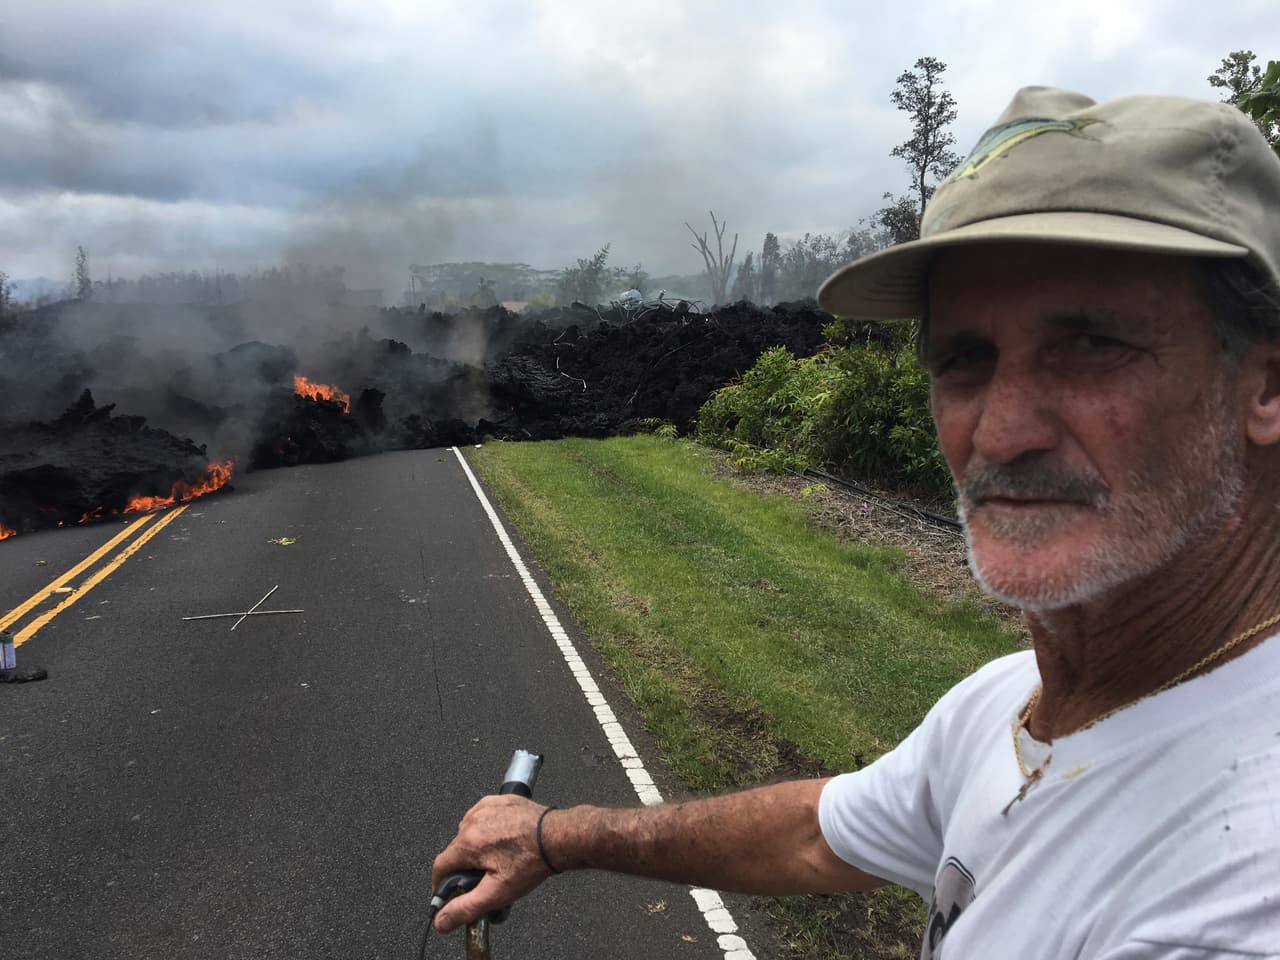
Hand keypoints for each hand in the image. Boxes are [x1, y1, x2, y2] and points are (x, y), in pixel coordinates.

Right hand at [430, 795, 555, 932]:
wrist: (558, 837)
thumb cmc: (532, 862)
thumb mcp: (497, 893)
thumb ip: (466, 908)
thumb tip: (442, 920)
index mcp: (468, 842)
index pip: (440, 866)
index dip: (441, 884)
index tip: (449, 892)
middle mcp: (473, 820)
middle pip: (456, 849)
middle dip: (465, 866)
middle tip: (484, 877)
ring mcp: (486, 807)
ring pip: (469, 832)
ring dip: (476, 846)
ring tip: (498, 859)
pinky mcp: (500, 800)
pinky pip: (484, 817)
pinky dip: (488, 829)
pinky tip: (504, 841)